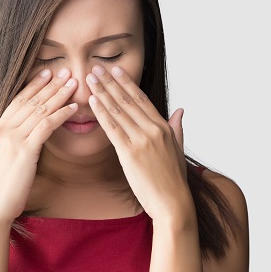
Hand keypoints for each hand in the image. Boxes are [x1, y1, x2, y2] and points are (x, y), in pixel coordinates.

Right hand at [0, 68, 78, 222]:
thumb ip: (13, 140)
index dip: (34, 85)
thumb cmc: (2, 186)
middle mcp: (3, 130)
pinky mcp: (25, 150)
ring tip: (74, 83)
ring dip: (59, 95)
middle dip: (50, 85)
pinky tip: (74, 108)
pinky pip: (46, 126)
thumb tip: (29, 132)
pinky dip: (61, 114)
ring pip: (40, 110)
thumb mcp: (3, 156)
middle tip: (66, 71)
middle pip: (31, 100)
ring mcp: (13, 139)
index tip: (47, 73)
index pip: (18, 100)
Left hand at [86, 65, 194, 222]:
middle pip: (127, 100)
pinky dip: (101, 112)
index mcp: (164, 127)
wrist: (173, 203)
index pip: (142, 99)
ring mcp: (142, 140)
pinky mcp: (130, 153)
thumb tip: (180, 110)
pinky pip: (112, 128)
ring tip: (90, 78)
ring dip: (102, 92)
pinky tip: (92, 101)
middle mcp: (153, 129)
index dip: (127, 83)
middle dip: (110, 82)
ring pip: (118, 110)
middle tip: (96, 68)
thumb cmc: (174, 180)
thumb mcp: (178, 149)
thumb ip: (177, 128)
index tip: (115, 70)